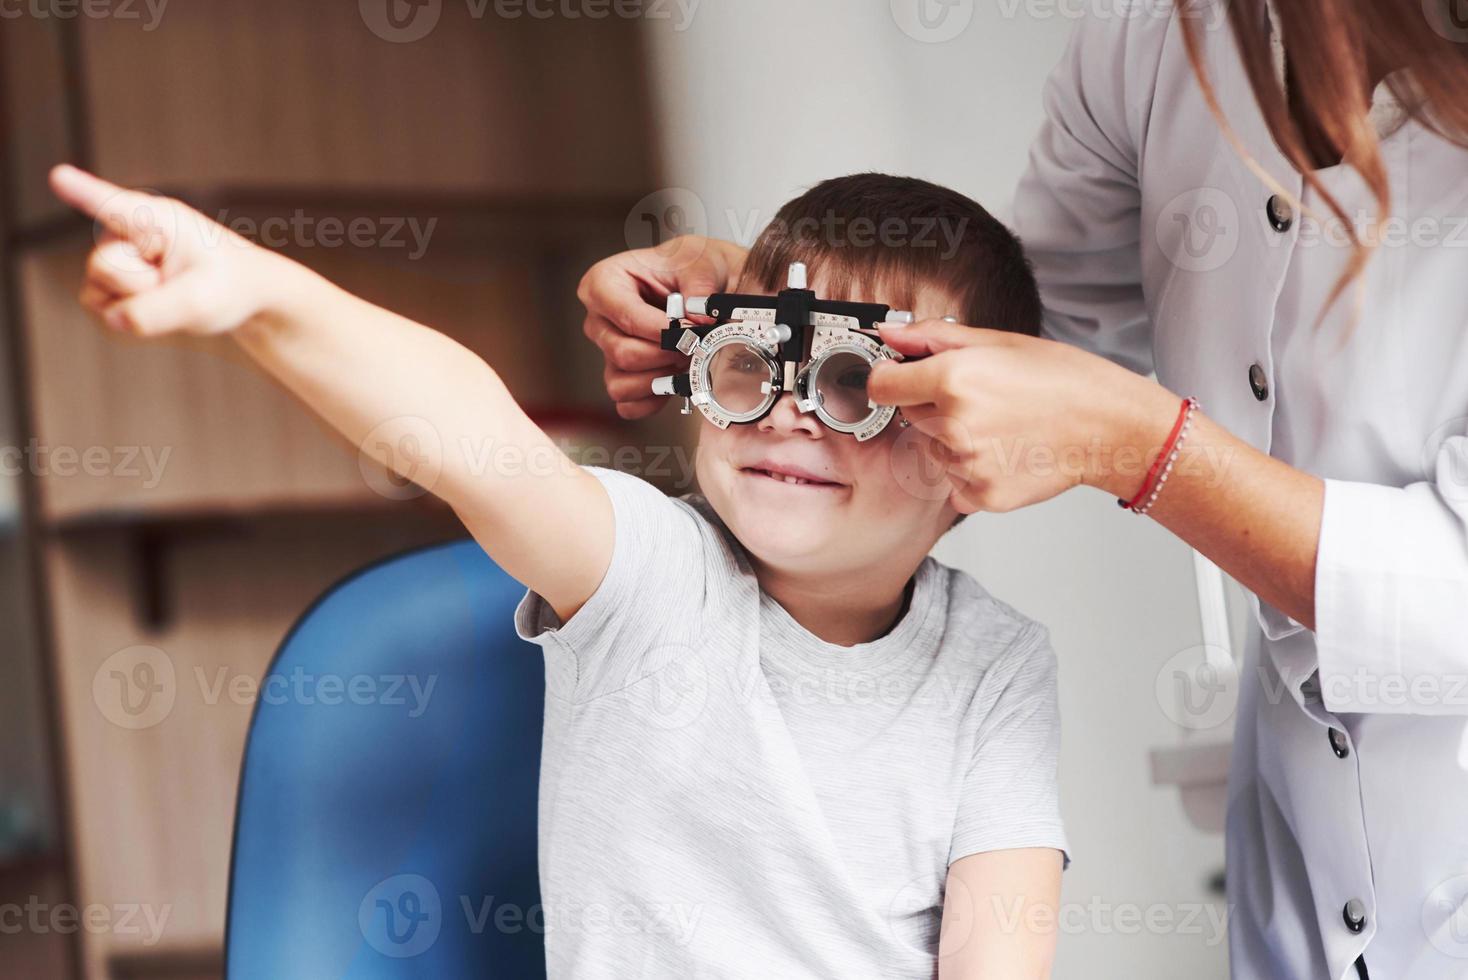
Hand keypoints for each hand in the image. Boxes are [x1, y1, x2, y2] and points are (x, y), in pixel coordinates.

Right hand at [49, 165, 287, 337]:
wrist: (240, 298)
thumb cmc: (229, 286)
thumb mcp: (203, 301)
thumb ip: (157, 311)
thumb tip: (114, 319)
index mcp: (154, 219)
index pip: (112, 205)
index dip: (83, 192)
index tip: (59, 176)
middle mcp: (125, 234)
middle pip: (103, 268)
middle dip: (139, 286)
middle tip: (176, 282)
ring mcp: (114, 260)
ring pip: (98, 294)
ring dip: (139, 305)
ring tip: (170, 291)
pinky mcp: (110, 288)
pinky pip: (105, 313)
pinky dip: (134, 319)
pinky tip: (158, 304)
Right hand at [577, 235, 743, 418]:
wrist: (704, 284)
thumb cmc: (692, 267)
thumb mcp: (700, 262)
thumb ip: (699, 286)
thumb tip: (699, 318)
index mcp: (604, 282)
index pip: (625, 316)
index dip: (661, 331)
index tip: (690, 332)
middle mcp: (598, 319)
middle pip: (622, 353)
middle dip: (665, 356)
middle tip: (693, 346)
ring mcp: (606, 350)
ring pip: (620, 383)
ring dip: (659, 379)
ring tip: (684, 361)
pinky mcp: (620, 375)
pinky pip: (626, 404)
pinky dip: (653, 400)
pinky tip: (674, 382)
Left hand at [868, 319, 1178, 513]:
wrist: (1110, 427)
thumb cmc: (1065, 380)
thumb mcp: (999, 343)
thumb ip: (934, 339)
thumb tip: (890, 336)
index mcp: (953, 380)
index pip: (882, 386)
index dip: (892, 379)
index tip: (904, 379)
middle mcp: (954, 425)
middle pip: (909, 417)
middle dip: (933, 407)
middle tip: (981, 399)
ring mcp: (966, 465)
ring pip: (933, 450)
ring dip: (953, 440)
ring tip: (1000, 426)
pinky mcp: (980, 496)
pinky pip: (954, 484)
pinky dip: (971, 471)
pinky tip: (1005, 452)